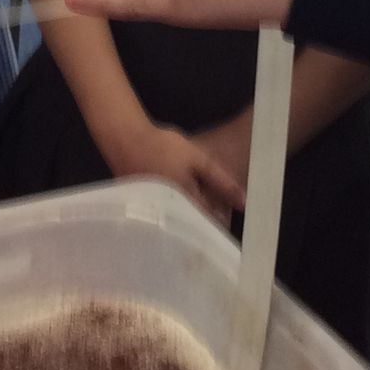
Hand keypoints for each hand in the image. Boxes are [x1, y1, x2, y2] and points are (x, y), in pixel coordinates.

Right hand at [110, 120, 245, 223]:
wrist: (125, 139)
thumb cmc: (163, 147)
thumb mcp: (198, 159)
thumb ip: (222, 181)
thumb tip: (244, 203)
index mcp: (185, 205)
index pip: (209, 226)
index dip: (220, 225)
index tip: (228, 222)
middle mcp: (169, 216)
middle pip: (192, 230)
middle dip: (204, 227)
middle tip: (215, 218)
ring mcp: (154, 216)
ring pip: (178, 227)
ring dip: (188, 223)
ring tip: (197, 212)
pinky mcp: (143, 212)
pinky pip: (164, 221)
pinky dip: (173, 216)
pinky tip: (177, 206)